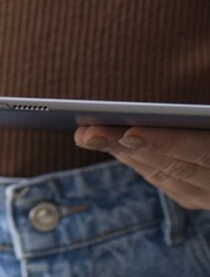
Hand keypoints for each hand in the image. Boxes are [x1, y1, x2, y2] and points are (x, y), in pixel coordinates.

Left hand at [75, 125, 209, 209]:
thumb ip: (197, 113)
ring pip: (165, 177)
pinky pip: (166, 183)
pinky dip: (137, 163)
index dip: (166, 143)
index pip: (201, 151)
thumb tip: (183, 85)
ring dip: (124, 156)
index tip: (130, 130)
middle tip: (86, 131)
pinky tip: (110, 144)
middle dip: (126, 148)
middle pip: (174, 167)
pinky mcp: (200, 199)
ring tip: (87, 134)